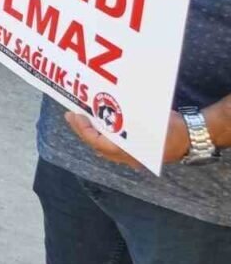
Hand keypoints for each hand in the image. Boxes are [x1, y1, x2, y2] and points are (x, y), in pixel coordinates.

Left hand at [64, 110, 190, 169]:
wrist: (192, 136)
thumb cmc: (170, 127)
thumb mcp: (148, 120)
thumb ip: (127, 118)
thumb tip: (104, 106)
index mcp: (129, 152)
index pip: (98, 143)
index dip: (84, 130)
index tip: (75, 116)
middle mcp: (127, 158)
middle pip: (97, 146)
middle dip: (82, 131)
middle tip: (71, 115)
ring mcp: (131, 157)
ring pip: (104, 147)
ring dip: (91, 133)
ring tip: (80, 118)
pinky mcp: (135, 153)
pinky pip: (113, 146)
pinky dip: (103, 135)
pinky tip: (98, 124)